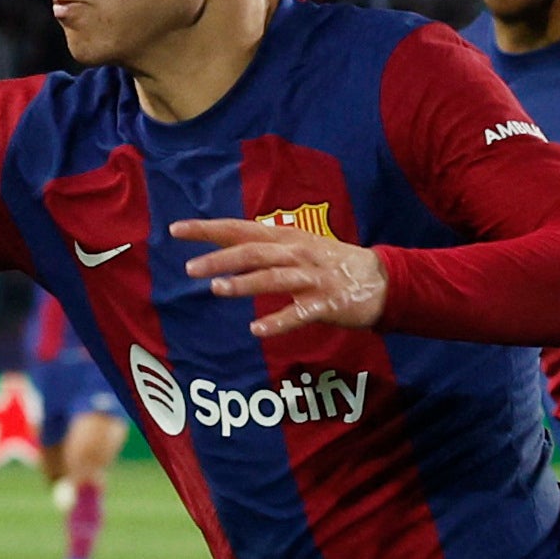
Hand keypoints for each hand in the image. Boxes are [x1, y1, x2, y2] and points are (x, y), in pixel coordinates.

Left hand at [170, 218, 387, 338]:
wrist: (383, 280)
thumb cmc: (334, 263)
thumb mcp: (300, 246)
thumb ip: (266, 247)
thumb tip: (226, 247)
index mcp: (287, 238)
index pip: (240, 229)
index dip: (208, 229)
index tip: (176, 230)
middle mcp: (297, 254)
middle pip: (253, 252)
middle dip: (220, 259)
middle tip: (190, 268)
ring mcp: (313, 279)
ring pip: (273, 278)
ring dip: (244, 284)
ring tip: (216, 290)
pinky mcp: (327, 303)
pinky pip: (299, 313)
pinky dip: (278, 321)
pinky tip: (257, 329)